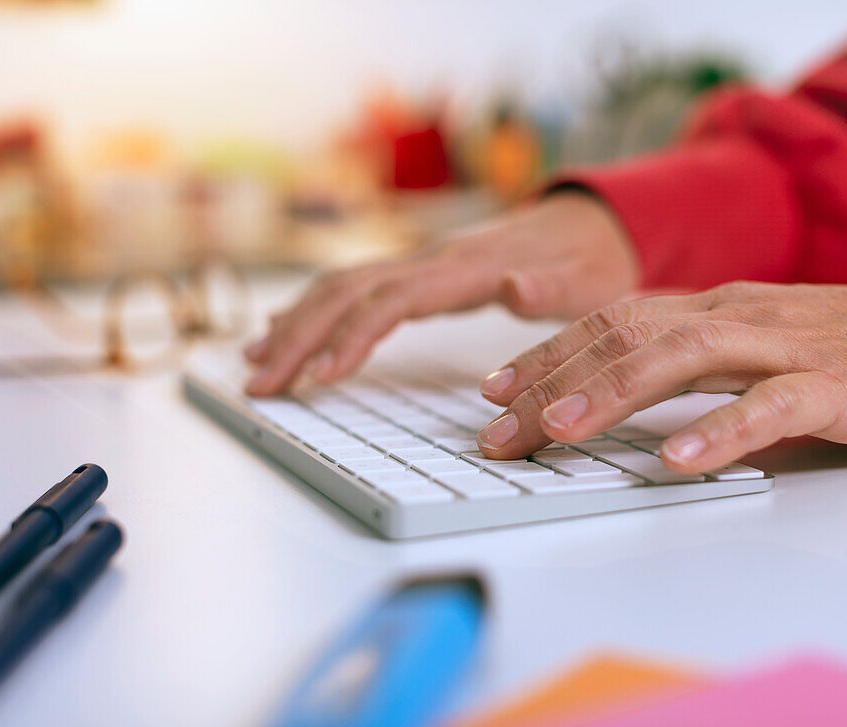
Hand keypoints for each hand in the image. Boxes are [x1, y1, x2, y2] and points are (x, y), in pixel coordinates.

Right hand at [244, 192, 637, 394]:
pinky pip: (353, 288)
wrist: (591, 221)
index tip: (319, 377)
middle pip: (348, 292)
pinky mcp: (419, 272)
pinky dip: (315, 310)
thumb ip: (550, 288)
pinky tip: (287, 330)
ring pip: (341, 287)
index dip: (350, 335)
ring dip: (295, 324)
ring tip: (256, 363)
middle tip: (261, 385)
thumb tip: (512, 288)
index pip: (391, 300)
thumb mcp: (585, 279)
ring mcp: (421, 262)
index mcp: (466, 268)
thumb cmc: (588, 259)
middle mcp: (432, 259)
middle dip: (300, 337)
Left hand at [475, 281, 846, 472]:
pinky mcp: (835, 385)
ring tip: (554, 431)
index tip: (495, 389)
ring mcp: (783, 346)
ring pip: (679, 359)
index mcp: (713, 310)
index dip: (547, 354)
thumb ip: (699, 378)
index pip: (611, 323)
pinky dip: (719, 430)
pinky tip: (676, 460)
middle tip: (495, 429)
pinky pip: (769, 407)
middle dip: (550, 382)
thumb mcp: (758, 355)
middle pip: (624, 337)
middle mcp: (735, 317)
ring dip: (608, 395)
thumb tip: (635, 421)